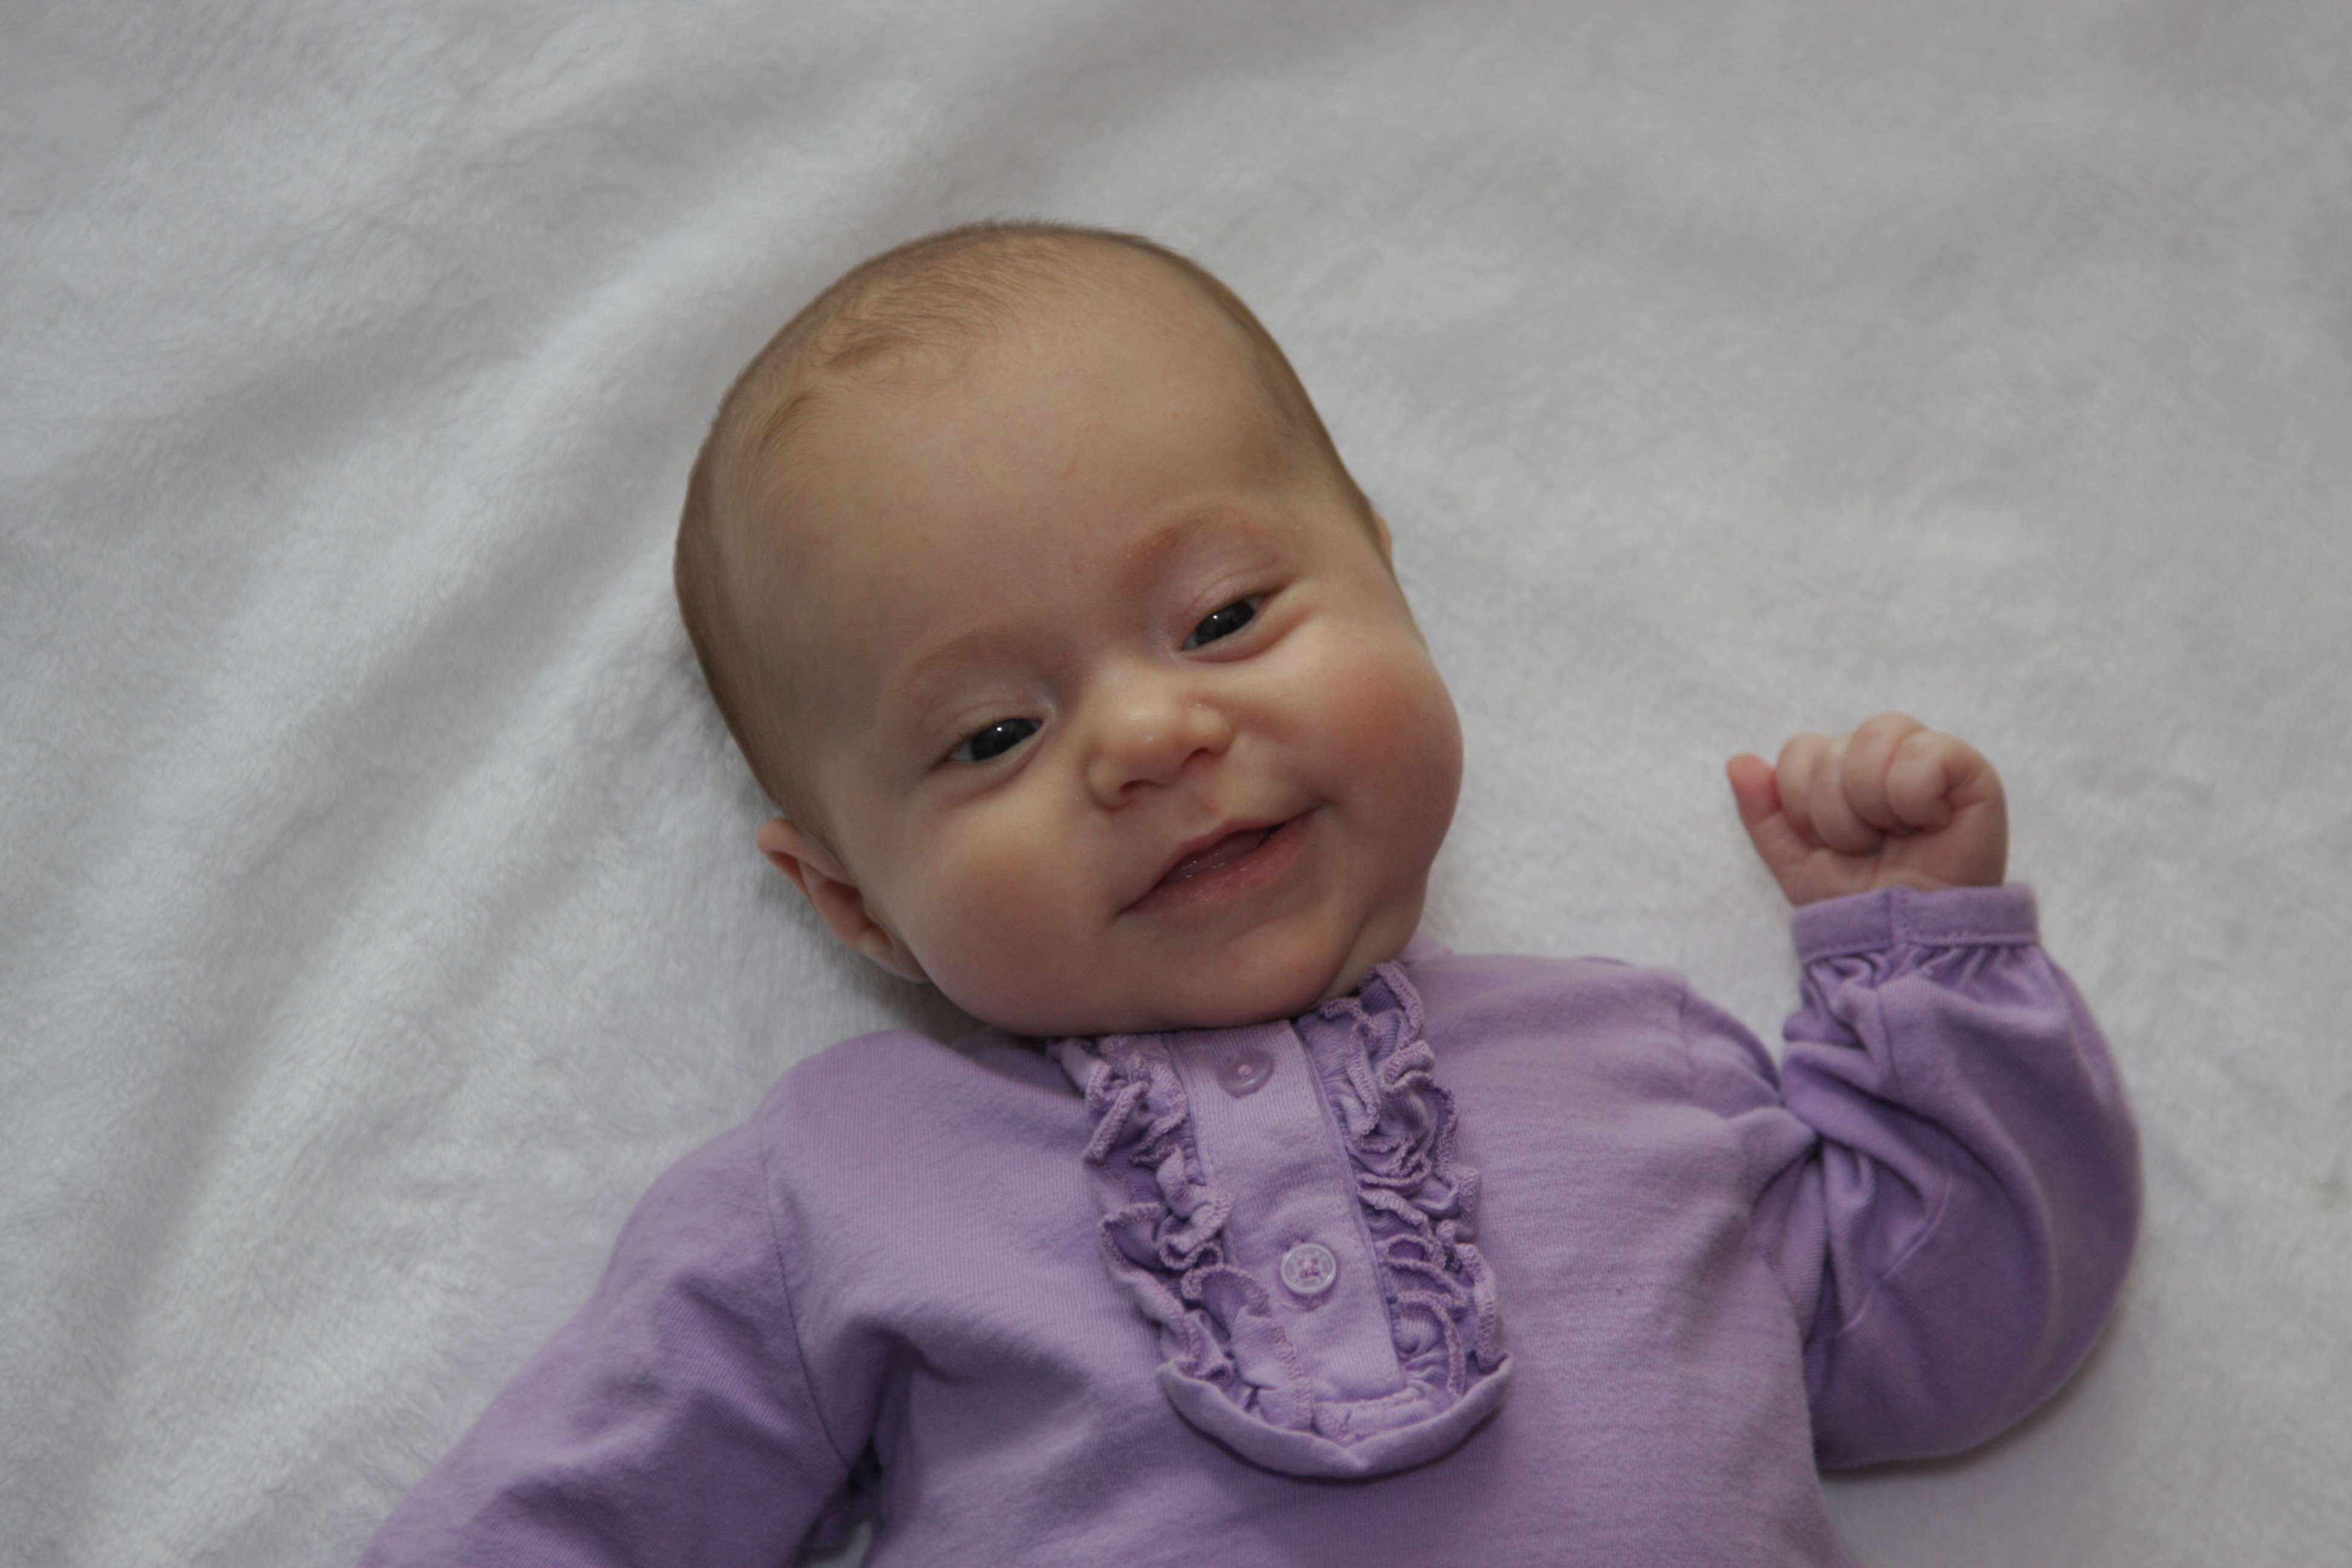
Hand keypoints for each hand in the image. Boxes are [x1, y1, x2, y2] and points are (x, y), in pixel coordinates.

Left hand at [1725, 714, 2007, 906]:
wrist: (1902, 945)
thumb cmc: (1857, 906)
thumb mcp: (1795, 862)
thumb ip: (1762, 812)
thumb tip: (1738, 760)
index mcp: (1845, 773)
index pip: (1801, 748)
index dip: (1800, 800)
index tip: (1827, 843)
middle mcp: (1886, 759)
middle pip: (1833, 746)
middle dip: (1834, 812)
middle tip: (1864, 847)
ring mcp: (1930, 762)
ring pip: (1875, 736)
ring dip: (1870, 803)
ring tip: (1893, 837)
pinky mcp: (1972, 773)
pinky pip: (1927, 751)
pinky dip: (1914, 796)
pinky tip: (1928, 824)